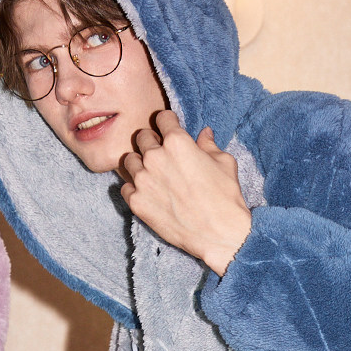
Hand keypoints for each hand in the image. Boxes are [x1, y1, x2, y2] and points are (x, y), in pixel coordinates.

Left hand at [118, 110, 251, 275]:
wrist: (218, 233)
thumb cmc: (225, 196)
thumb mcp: (224, 163)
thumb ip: (209, 145)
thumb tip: (204, 133)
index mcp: (176, 141)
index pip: (161, 118)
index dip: (167, 122)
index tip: (169, 129)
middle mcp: (155, 157)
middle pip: (141, 136)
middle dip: (151, 141)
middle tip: (161, 153)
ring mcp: (142, 179)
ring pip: (128, 160)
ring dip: (139, 163)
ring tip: (151, 174)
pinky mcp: (136, 201)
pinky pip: (125, 187)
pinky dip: (134, 188)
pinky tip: (147, 193)